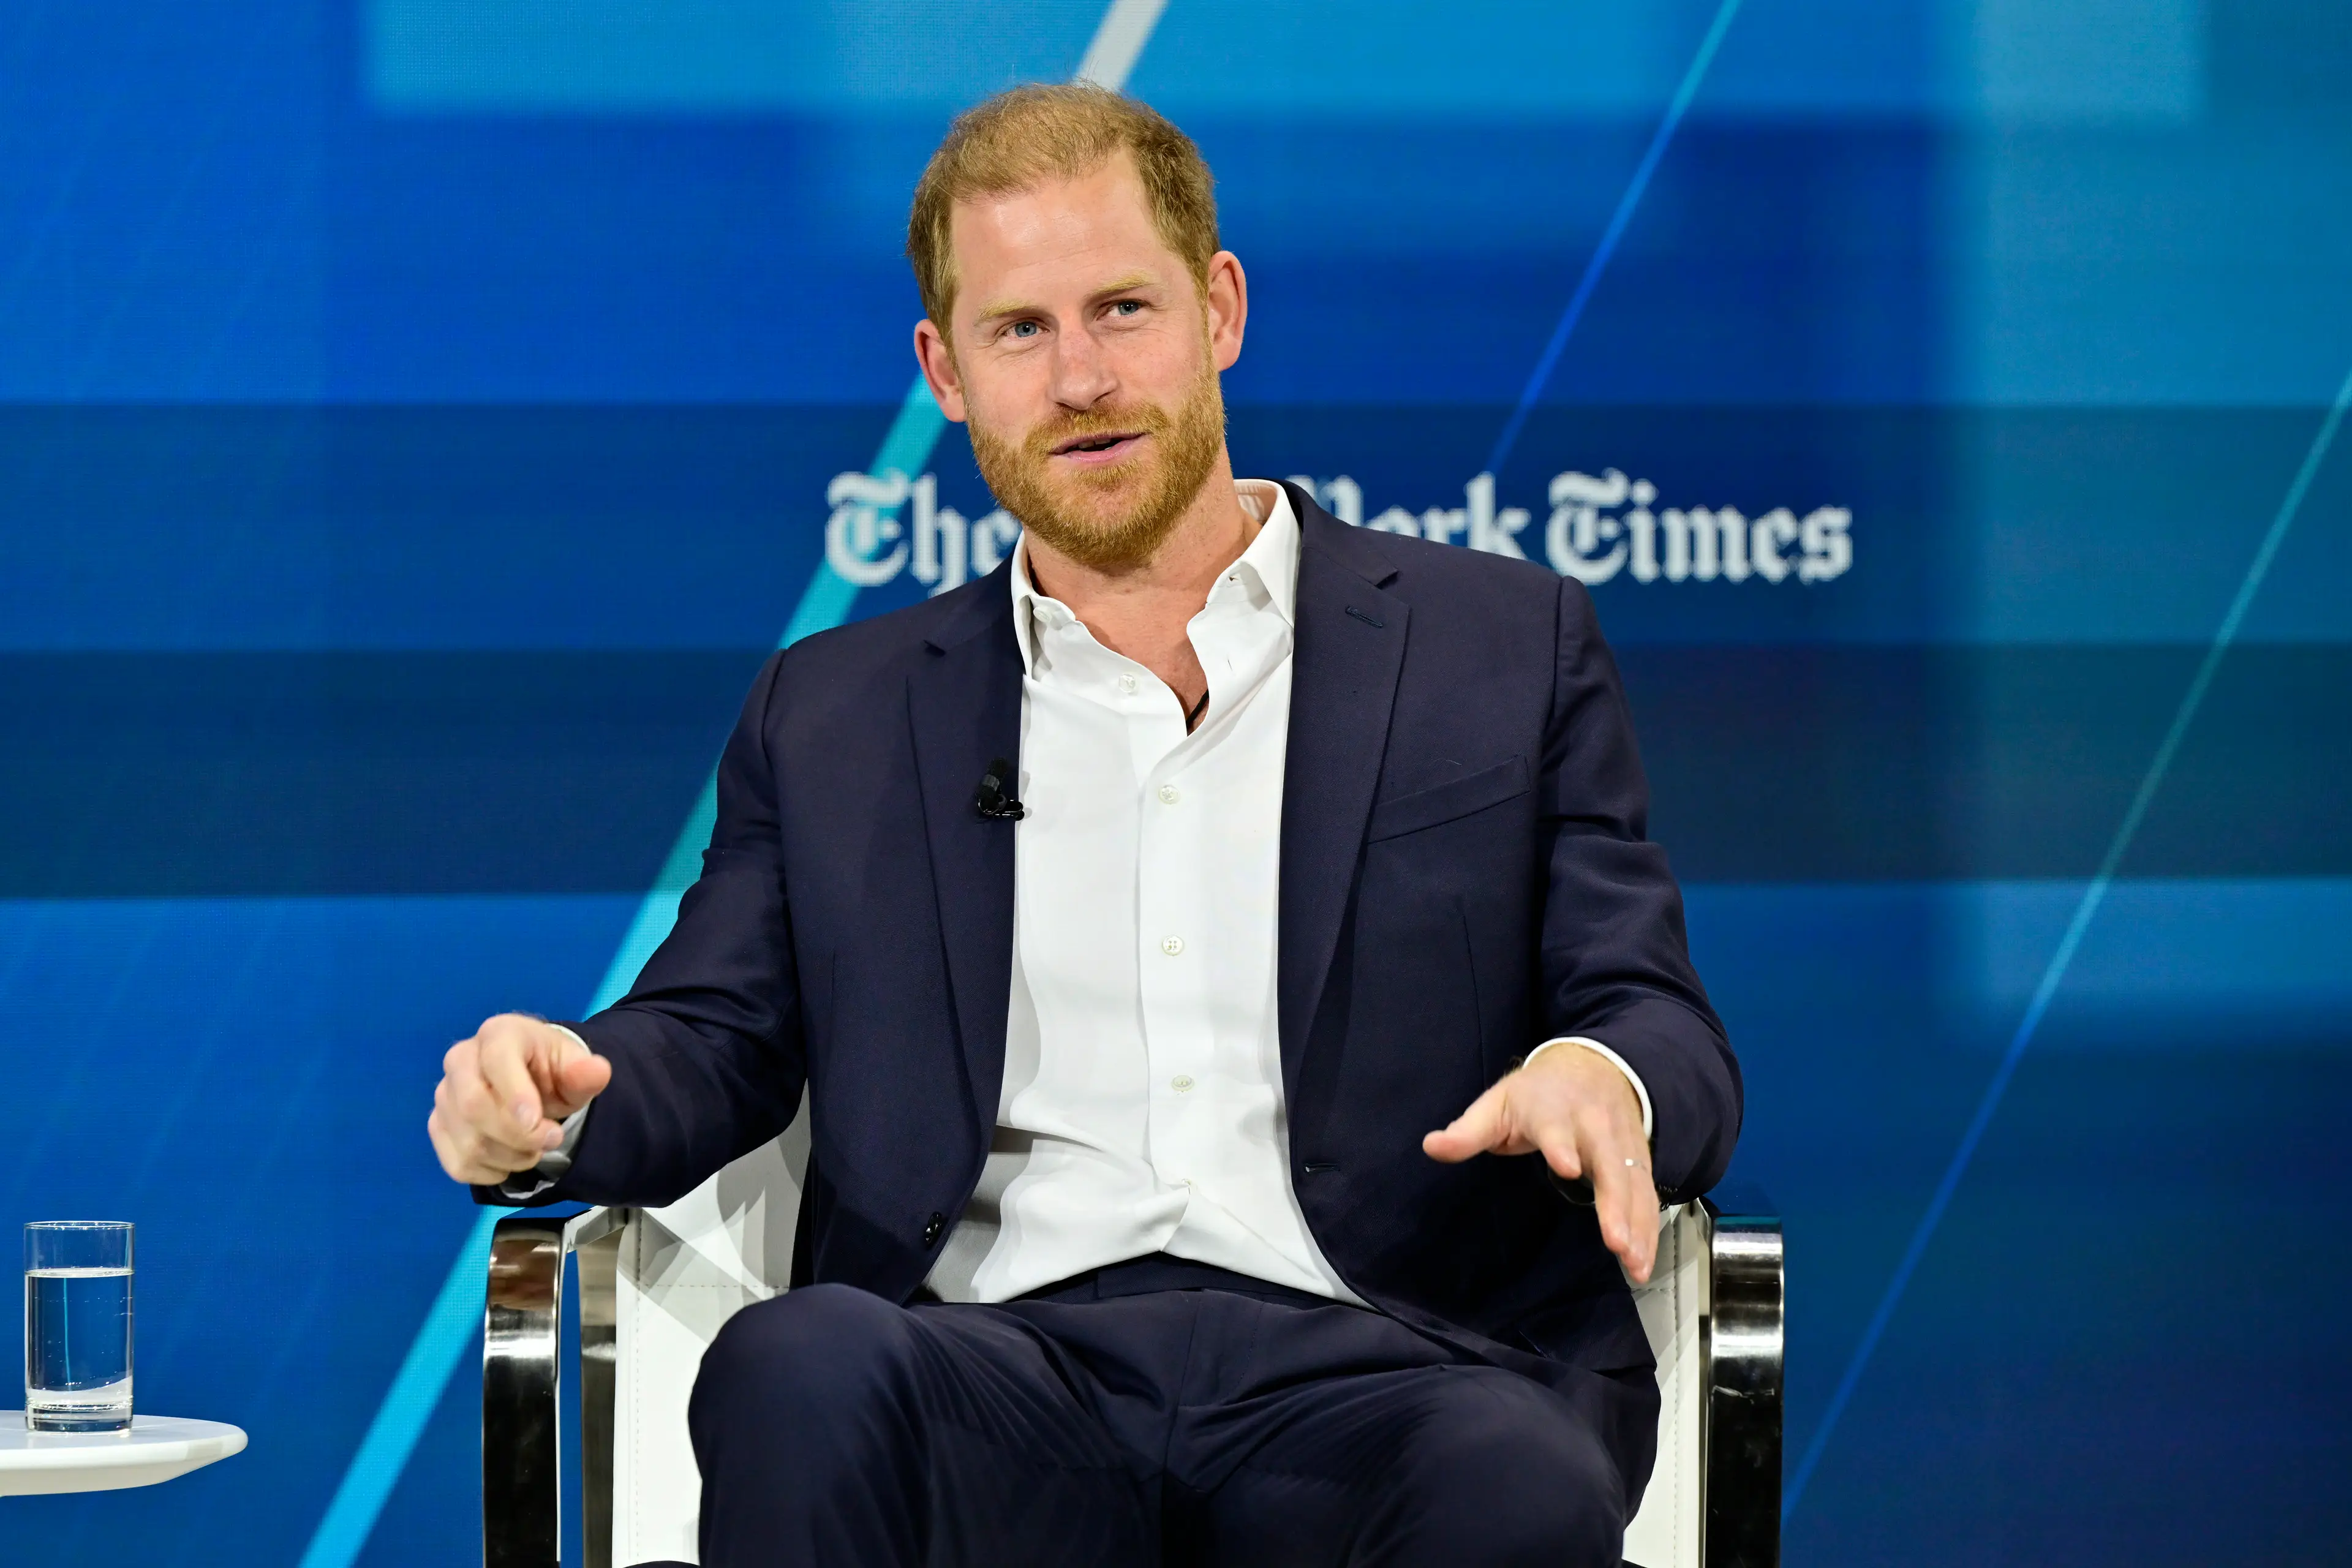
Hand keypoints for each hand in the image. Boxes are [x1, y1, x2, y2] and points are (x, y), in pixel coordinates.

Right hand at [427, 1013, 612, 1185]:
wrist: (530, 1081)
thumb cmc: (550, 1070)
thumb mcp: (575, 1067)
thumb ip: (585, 1072)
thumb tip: (597, 1070)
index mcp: (498, 1034)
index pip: (497, 1059)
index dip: (516, 1095)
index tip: (540, 1124)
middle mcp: (460, 1059)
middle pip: (473, 1106)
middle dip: (517, 1134)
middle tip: (551, 1139)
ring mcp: (444, 1095)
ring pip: (468, 1141)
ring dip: (511, 1156)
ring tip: (535, 1147)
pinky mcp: (438, 1127)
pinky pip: (459, 1164)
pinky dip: (492, 1172)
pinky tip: (510, 1158)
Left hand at [1422, 1044, 1659, 1282]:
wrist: (1593, 1064)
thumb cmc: (1537, 1093)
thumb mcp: (1499, 1102)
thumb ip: (1468, 1131)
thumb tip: (1431, 1146)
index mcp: (1554, 1111)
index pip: (1557, 1129)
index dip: (1561, 1146)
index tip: (1567, 1168)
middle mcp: (1594, 1126)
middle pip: (1609, 1164)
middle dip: (1615, 1203)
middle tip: (1616, 1242)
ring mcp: (1621, 1144)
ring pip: (1633, 1185)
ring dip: (1638, 1226)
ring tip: (1634, 1265)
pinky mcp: (1638, 1161)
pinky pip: (1646, 1197)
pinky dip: (1649, 1229)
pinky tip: (1642, 1262)